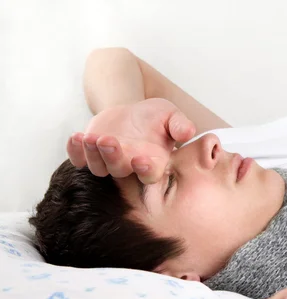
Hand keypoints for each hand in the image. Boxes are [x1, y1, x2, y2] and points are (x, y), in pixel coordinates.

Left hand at [67, 98, 195, 183]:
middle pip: (120, 170)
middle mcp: (130, 166)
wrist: (133, 113)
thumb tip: (189, 132)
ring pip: (98, 167)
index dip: (144, 170)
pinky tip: (76, 137)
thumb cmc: (156, 118)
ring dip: (93, 154)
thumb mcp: (172, 116)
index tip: (140, 159)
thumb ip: (181, 125)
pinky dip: (75, 151)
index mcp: (153, 163)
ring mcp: (108, 162)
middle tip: (108, 141)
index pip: (149, 174)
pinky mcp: (91, 155)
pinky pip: (79, 160)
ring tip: (91, 137)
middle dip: (112, 157)